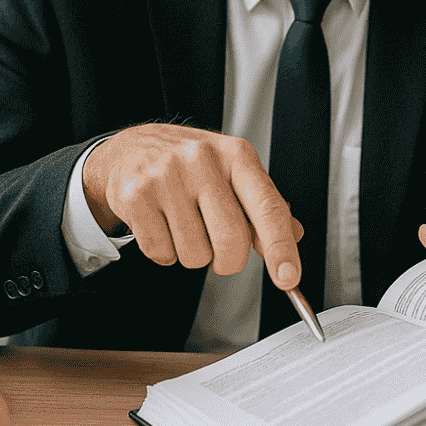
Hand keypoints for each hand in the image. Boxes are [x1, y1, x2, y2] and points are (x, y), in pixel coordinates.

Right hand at [82, 124, 304, 289]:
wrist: (131, 149)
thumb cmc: (189, 163)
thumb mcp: (232, 171)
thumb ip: (264, 204)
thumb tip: (294, 235)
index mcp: (236, 154)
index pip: (267, 207)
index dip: (281, 247)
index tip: (288, 276)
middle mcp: (202, 160)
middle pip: (232, 241)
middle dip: (229, 260)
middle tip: (219, 248)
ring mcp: (167, 177)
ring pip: (195, 254)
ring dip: (194, 254)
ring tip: (185, 225)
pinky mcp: (136, 196)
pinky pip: (162, 253)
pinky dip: (165, 252)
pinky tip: (162, 225)